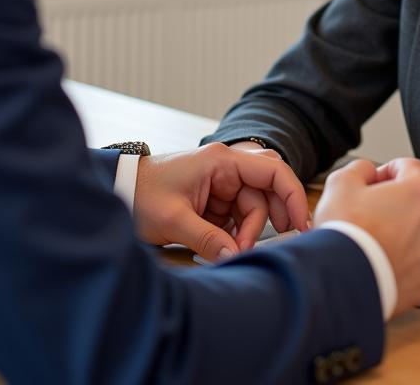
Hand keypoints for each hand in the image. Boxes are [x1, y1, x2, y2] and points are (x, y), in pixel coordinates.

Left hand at [132, 142, 309, 260]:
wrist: (118, 190)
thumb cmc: (142, 194)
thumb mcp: (173, 219)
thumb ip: (207, 239)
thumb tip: (235, 258)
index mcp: (222, 161)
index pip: (273, 172)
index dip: (293, 196)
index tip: (300, 224)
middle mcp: (227, 168)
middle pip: (267, 191)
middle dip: (271, 219)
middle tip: (270, 244)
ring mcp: (221, 184)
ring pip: (253, 207)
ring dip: (250, 231)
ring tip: (236, 250)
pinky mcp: (214, 200)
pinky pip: (238, 216)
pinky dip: (238, 233)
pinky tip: (230, 247)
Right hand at [314, 158, 419, 315]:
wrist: (343, 284)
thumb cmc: (346, 233)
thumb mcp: (342, 182)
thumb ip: (361, 168)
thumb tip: (369, 172)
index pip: (410, 168)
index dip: (388, 173)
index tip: (373, 186)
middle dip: (399, 205)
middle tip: (372, 215)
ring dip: (406, 234)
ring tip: (378, 242)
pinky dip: (408, 263)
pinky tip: (385, 263)